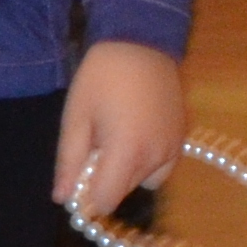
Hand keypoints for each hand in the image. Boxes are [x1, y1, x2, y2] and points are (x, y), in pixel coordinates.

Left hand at [60, 40, 183, 218]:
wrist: (142, 46)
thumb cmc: (100, 79)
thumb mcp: (75, 118)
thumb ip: (70, 161)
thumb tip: (62, 199)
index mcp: (127, 151)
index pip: (107, 200)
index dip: (87, 198)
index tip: (76, 180)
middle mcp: (157, 156)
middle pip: (124, 191)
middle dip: (104, 180)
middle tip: (92, 146)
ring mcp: (175, 148)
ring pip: (144, 181)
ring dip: (126, 172)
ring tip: (113, 137)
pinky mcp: (184, 139)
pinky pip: (162, 167)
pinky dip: (146, 162)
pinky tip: (134, 135)